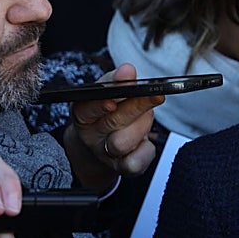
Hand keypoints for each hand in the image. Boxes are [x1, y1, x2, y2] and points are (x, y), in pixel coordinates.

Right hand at [63, 64, 160, 190]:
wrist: (103, 141)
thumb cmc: (108, 110)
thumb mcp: (107, 91)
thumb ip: (116, 79)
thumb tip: (127, 69)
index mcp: (82, 114)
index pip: (86, 108)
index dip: (100, 103)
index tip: (114, 98)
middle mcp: (91, 136)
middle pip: (111, 122)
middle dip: (136, 106)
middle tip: (156, 95)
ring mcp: (105, 154)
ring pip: (122, 143)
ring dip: (141, 126)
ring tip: (148, 116)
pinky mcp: (123, 167)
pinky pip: (135, 162)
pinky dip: (146, 150)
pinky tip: (147, 141)